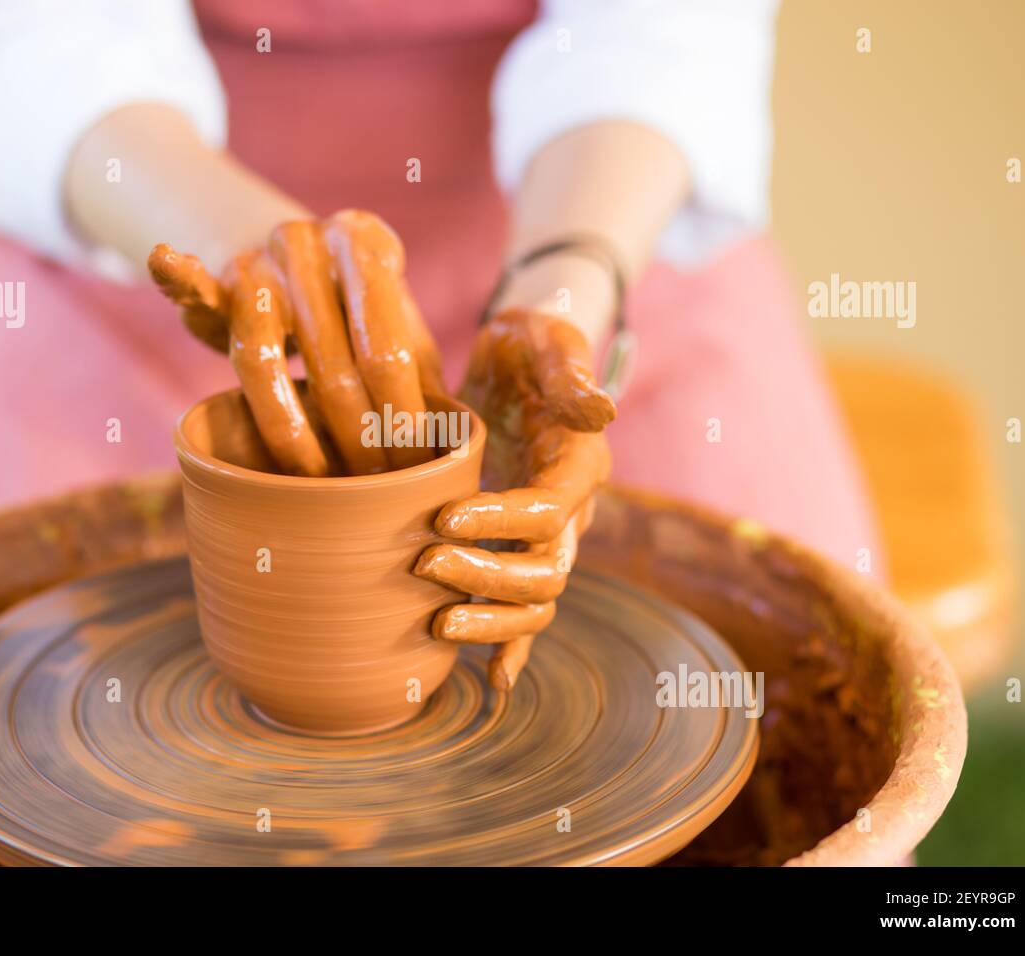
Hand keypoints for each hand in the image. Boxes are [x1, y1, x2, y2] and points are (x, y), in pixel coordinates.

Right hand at [148, 209, 444, 476]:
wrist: (305, 255)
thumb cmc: (365, 312)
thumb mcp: (404, 333)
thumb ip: (424, 378)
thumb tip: (447, 459)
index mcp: (366, 242)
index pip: (384, 348)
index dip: (397, 418)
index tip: (409, 470)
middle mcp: (308, 239)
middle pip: (328, 362)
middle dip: (354, 439)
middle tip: (369, 489)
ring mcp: (257, 256)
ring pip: (258, 359)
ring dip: (290, 433)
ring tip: (317, 480)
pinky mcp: (215, 279)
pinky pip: (193, 286)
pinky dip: (178, 277)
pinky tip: (167, 260)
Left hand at [413, 310, 615, 690]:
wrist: (519, 361)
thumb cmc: (529, 345)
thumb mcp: (547, 341)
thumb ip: (570, 373)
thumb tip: (601, 411)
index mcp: (578, 464)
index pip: (549, 509)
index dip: (502, 522)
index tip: (444, 517)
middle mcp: (572, 511)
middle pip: (545, 572)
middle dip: (486, 578)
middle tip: (423, 565)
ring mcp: (548, 539)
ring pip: (536, 604)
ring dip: (491, 621)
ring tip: (436, 623)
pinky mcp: (520, 550)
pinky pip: (525, 614)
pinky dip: (511, 650)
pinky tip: (491, 683)